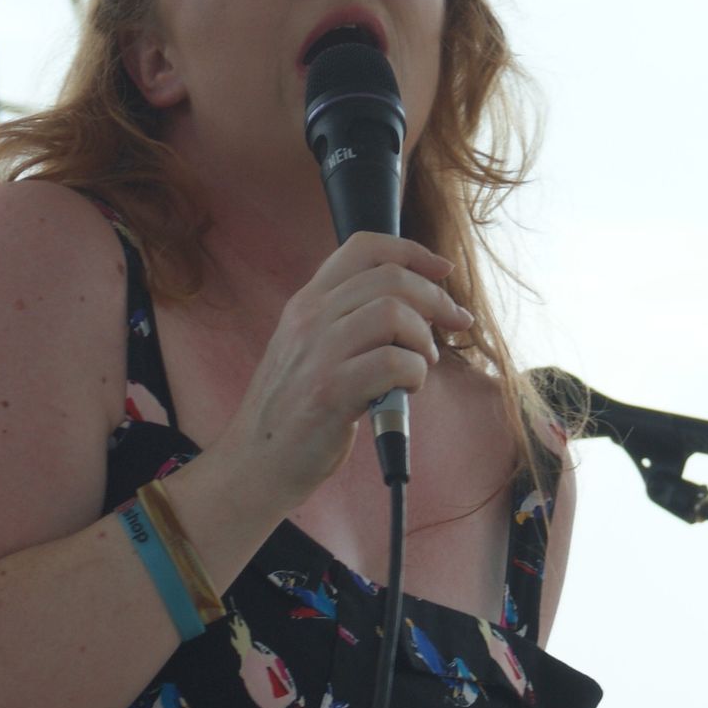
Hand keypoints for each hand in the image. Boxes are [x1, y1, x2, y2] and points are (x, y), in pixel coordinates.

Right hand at [222, 232, 472, 502]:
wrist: (255, 461)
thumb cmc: (294, 408)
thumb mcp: (307, 346)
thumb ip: (345, 320)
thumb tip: (414, 306)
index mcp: (307, 301)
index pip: (364, 247)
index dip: (413, 252)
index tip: (443, 271)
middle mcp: (309, 317)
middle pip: (390, 278)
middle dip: (436, 300)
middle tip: (453, 326)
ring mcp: (318, 352)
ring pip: (394, 314)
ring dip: (423, 339)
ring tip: (421, 364)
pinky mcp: (330, 392)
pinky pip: (394, 363)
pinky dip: (415, 374)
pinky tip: (406, 390)